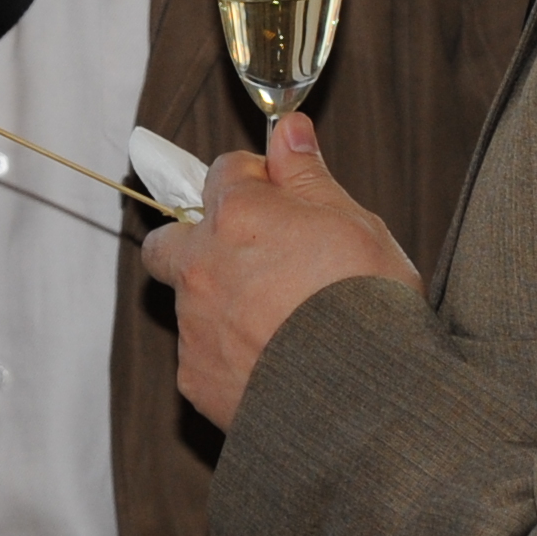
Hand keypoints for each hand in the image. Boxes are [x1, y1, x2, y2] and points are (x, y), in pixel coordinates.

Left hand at [138, 114, 419, 427]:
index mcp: (239, 216)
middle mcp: (202, 267)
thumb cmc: (367, 306)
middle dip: (196, 239)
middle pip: (169, 239)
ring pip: (187, 301)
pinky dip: (228, 354)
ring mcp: (194, 326)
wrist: (364, 403)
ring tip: (278, 322)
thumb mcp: (354, 223)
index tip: (278, 198)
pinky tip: (274, 363)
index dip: (255, 181)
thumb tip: (289, 132)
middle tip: (248, 255)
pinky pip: (200, 355)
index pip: (224, 171)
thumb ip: (307, 176)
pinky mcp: (196, 380)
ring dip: (219, 301)